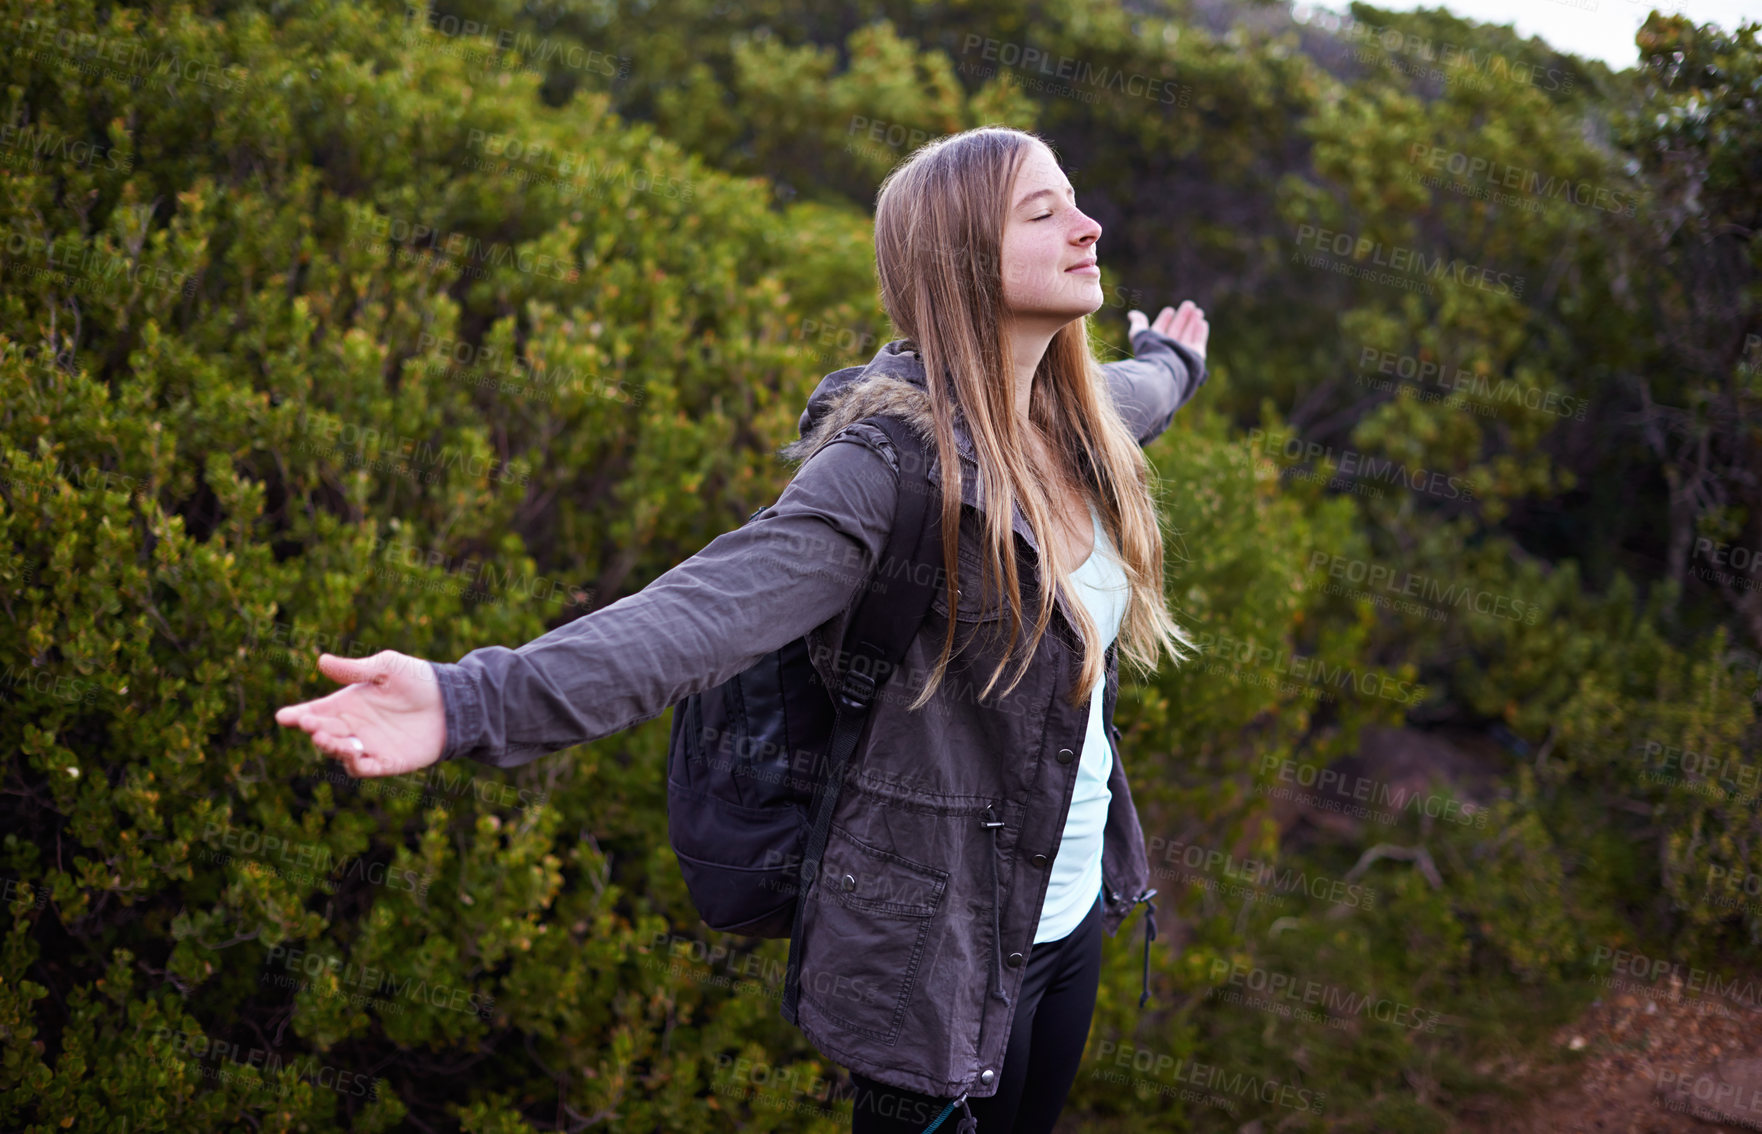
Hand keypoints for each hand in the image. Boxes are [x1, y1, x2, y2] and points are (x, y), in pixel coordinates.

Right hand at [274, 651, 446, 777]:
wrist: (453, 701)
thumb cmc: (418, 679)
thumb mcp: (386, 667)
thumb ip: (355, 670)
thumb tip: (321, 661)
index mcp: (348, 704)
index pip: (316, 712)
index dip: (299, 715)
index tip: (283, 716)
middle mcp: (354, 727)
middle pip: (324, 733)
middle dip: (315, 730)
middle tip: (311, 724)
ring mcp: (369, 746)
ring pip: (340, 753)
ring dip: (332, 747)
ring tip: (329, 738)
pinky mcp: (388, 762)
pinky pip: (365, 769)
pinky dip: (356, 765)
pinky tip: (353, 754)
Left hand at [1128, 301, 1207, 361]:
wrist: (1166, 368)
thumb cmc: (1151, 352)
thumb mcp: (1140, 335)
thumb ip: (1138, 324)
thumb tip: (1132, 314)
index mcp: (1155, 345)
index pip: (1160, 330)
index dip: (1164, 320)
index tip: (1169, 310)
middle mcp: (1169, 349)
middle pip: (1177, 330)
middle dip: (1183, 317)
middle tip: (1189, 304)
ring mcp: (1182, 353)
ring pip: (1188, 334)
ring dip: (1193, 322)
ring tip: (1197, 310)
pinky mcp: (1195, 356)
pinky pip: (1198, 342)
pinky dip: (1200, 332)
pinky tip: (1202, 322)